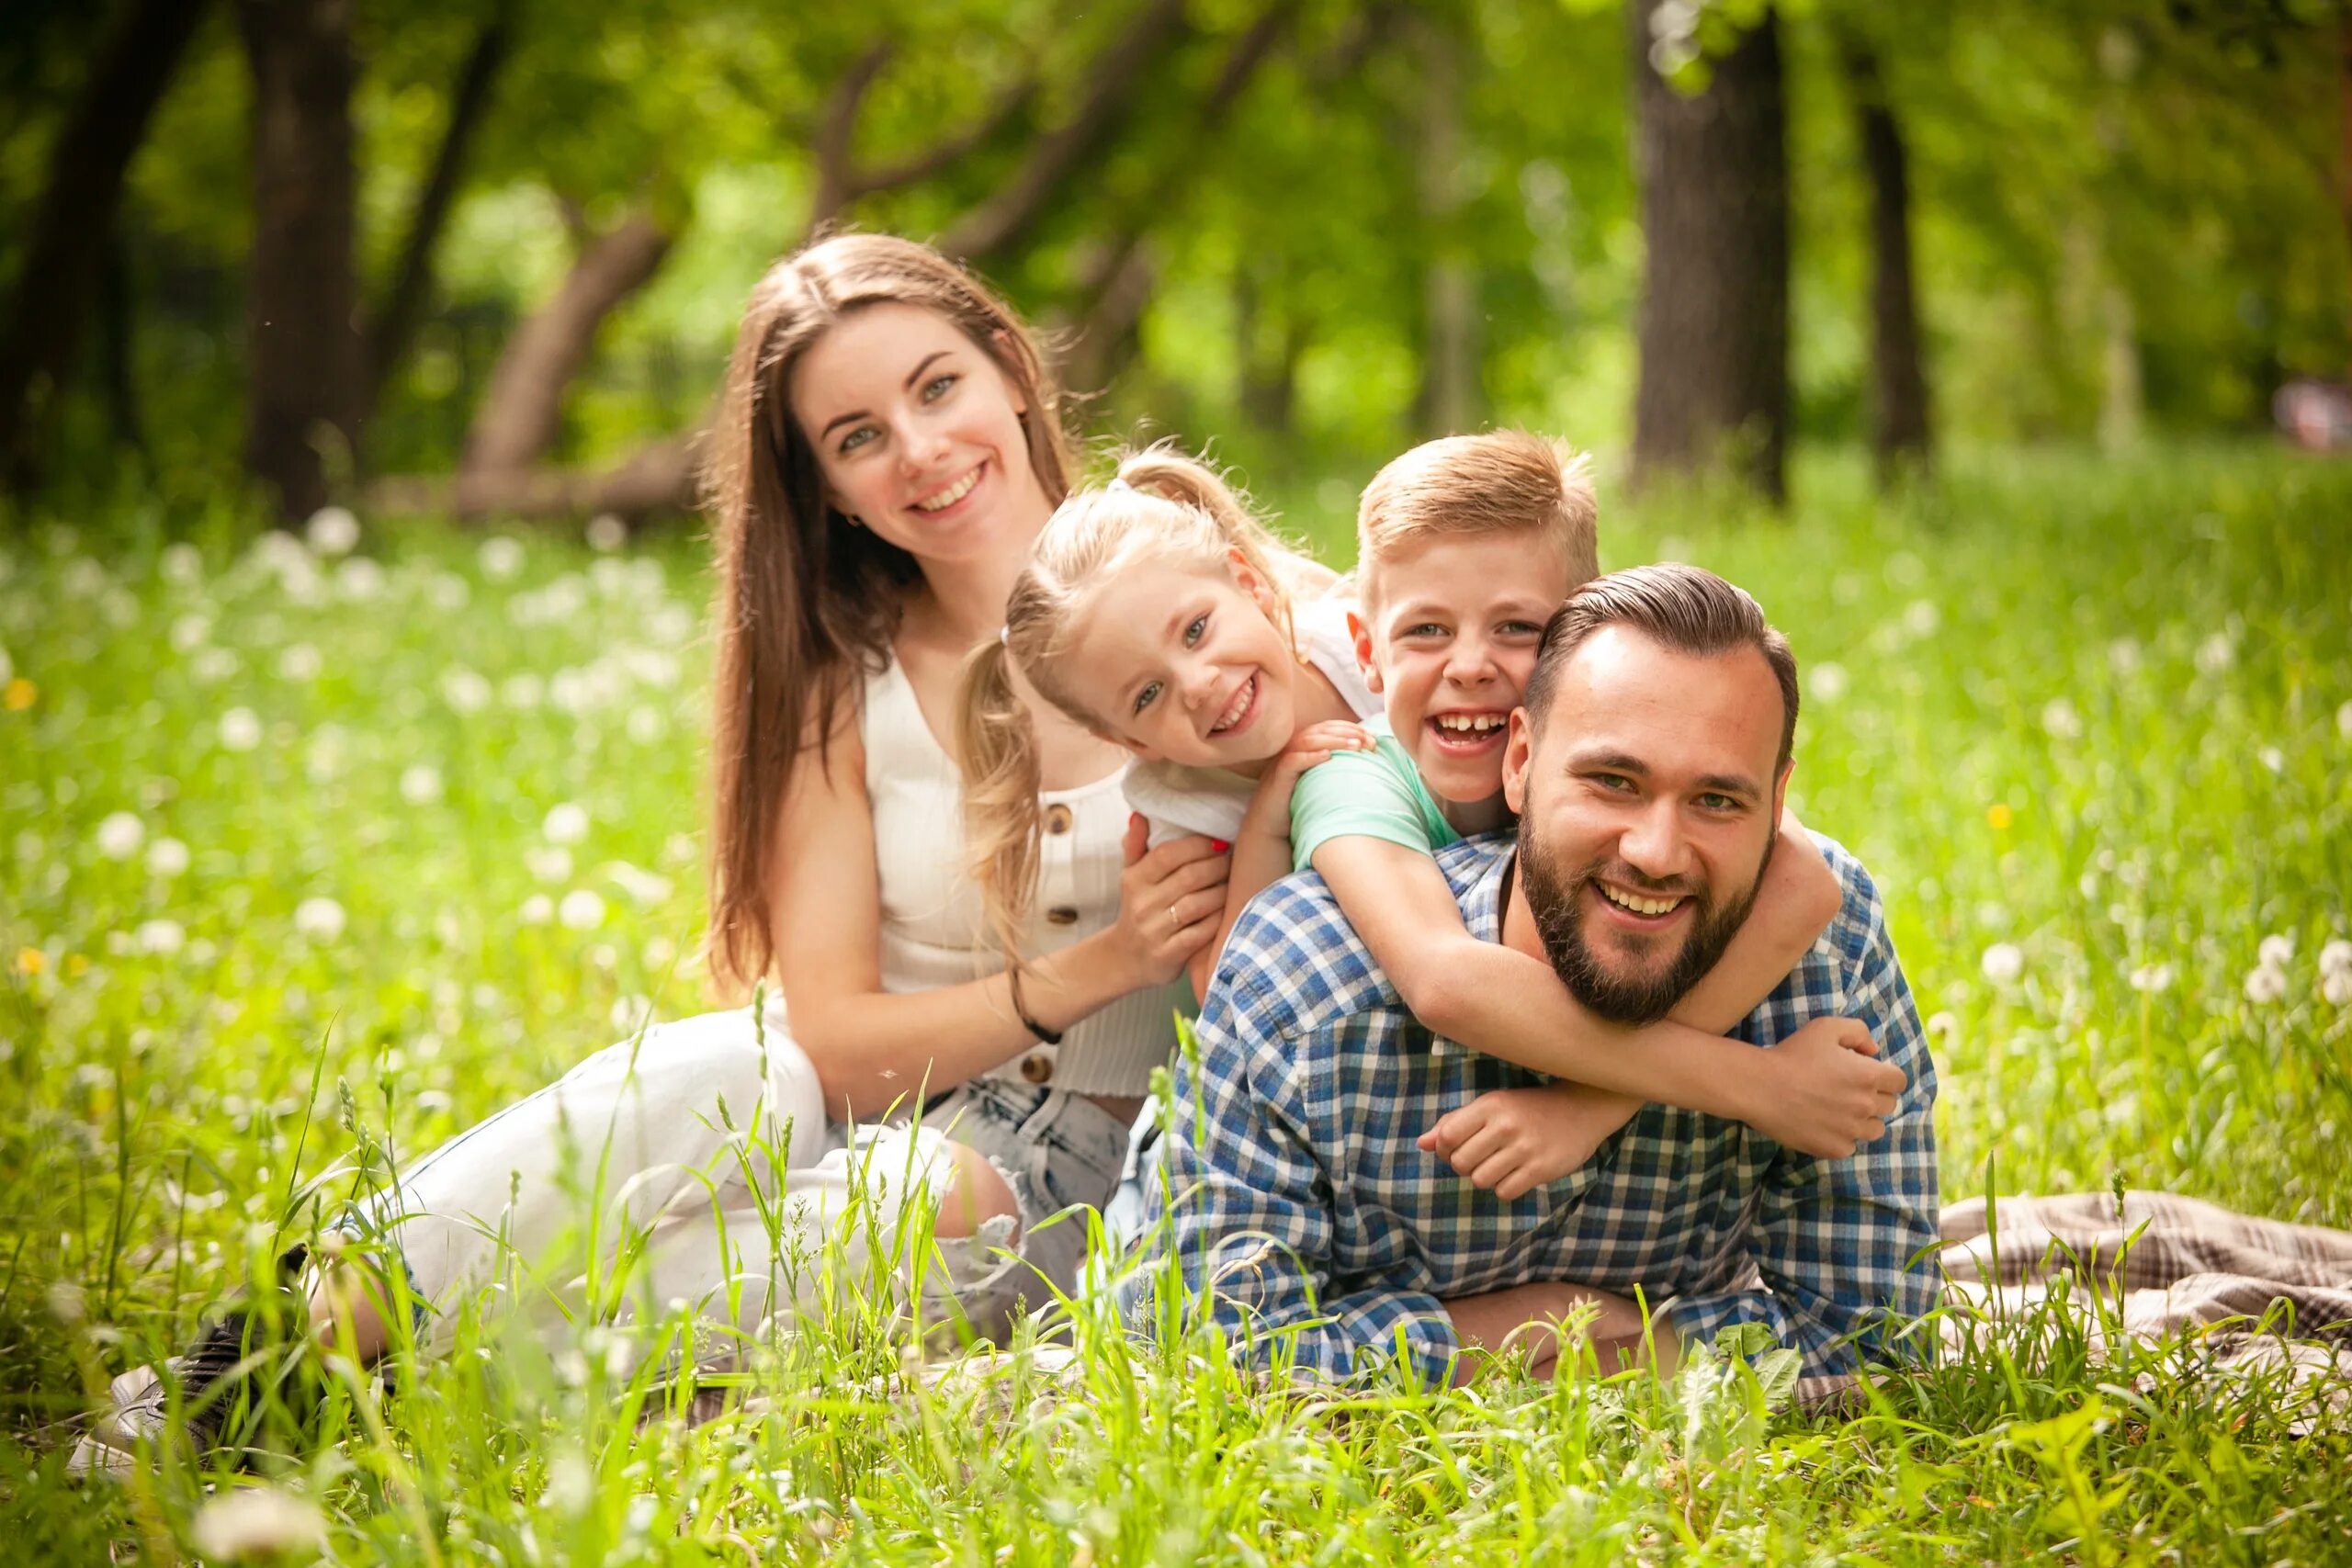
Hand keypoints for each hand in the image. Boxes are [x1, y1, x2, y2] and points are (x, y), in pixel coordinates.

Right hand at [1109, 815, 1230, 987]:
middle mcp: (1143, 904)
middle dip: (1217, 865)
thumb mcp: (1130, 877)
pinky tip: (1229, 910)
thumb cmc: (1136, 909)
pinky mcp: (1170, 954)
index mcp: (1134, 880)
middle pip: (1189, 877)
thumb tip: (1140, 814)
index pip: (1167, 854)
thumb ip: (1136, 845)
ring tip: (1235, 882)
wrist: (1122, 960)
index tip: (1218, 842)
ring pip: (1199, 904)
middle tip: (1233, 860)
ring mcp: (1156, 931)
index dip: (1197, 845)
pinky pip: (1202, 932)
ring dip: (1222, 890)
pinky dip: (1219, 920)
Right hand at [1240, 720, 1376, 833]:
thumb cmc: (1299, 801)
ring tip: (1355, 745)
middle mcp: (1294, 748)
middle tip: (1369, 741)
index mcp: (1305, 746)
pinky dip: (1309, 756)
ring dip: (1333, 740)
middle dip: (1347, 732)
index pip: (1330, 728)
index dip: (1351, 729)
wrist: (1271, 824)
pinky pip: (1292, 761)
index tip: (1373, 737)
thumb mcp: (1321, 781)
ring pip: (1308, 741)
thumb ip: (1337, 768)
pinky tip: (1327, 755)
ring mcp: (1285, 760)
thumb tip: (1368, 763)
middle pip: (1321, 731)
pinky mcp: (1278, 776)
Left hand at [1417, 1083, 1641, 1200]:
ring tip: (1500, 1165)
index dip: (1445, 1150)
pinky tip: (1516, 1174)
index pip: (1447, 1137)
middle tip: (1481, 1159)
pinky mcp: (1540, 1169)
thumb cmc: (1528, 1108)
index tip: (1458, 1149)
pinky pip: (1504, 1192)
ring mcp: (1524, 1148)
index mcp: (1489, 1106)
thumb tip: (1423, 1143)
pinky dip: (1505, 1188)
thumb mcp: (1492, 1106)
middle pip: (1460, 1163)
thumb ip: (1456, 1123)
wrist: (1580, 1108)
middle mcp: (1505, 1126)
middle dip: (1465, 1166)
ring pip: (1480, 1180)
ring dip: (1486, 1178)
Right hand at [1746, 1015, 1905, 1156]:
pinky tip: (1823, 1123)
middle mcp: (1866, 1106)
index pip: (1899, 1081)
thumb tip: (1874, 1051)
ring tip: (1839, 1110)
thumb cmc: (1793, 1053)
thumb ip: (1858, 1032)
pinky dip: (1842, 1137)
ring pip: (1874, 1129)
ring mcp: (1851, 1131)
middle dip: (1874, 1096)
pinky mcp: (1834, 1149)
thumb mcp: (1826, 1027)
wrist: (1760, 1086)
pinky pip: (1851, 1146)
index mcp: (1869, 1076)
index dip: (1885, 1076)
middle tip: (1847, 1090)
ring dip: (1863, 1120)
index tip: (1868, 1075)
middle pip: (1889, 1106)